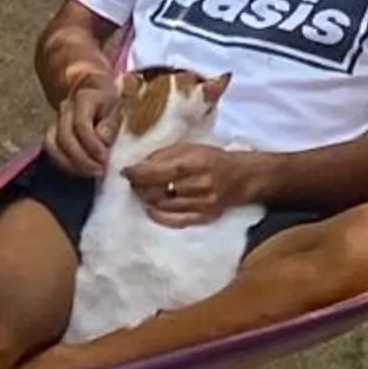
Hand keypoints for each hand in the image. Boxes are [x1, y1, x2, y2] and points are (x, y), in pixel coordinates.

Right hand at [45, 74, 120, 176]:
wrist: (93, 89)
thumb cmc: (108, 102)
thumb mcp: (118, 108)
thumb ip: (111, 125)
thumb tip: (102, 142)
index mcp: (84, 97)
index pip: (81, 124)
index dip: (92, 145)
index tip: (104, 159)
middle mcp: (65, 108)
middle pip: (64, 137)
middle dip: (82, 159)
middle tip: (99, 171)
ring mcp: (55, 120)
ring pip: (52, 145)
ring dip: (70, 164)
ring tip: (89, 173)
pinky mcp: (52, 132)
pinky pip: (51, 151)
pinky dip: (64, 164)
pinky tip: (79, 171)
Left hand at [127, 142, 258, 225]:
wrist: (241, 177)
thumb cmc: (212, 158)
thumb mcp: (189, 148)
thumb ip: (164, 156)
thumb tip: (137, 166)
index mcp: (196, 162)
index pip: (159, 171)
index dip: (138, 173)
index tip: (126, 171)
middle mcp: (200, 185)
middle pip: (158, 190)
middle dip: (140, 185)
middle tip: (134, 181)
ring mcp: (203, 204)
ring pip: (163, 205)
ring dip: (147, 198)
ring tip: (143, 191)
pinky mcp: (204, 217)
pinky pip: (174, 220)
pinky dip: (158, 214)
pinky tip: (151, 207)